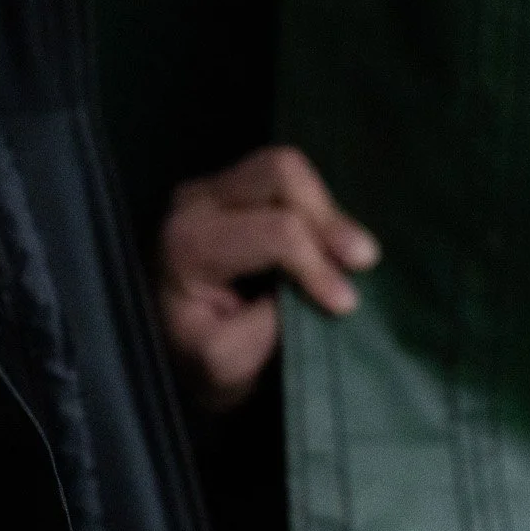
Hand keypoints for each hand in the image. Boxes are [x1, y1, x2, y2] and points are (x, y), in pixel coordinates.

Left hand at [158, 145, 379, 412]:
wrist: (167, 345)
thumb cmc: (193, 359)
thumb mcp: (224, 365)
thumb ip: (263, 330)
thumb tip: (307, 296)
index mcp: (190, 246)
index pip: (274, 233)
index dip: (318, 265)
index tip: (345, 304)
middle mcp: (196, 202)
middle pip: (279, 173)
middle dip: (329, 218)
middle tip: (362, 261)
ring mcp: (211, 186)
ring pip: (284, 165)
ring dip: (326, 209)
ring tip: (352, 253)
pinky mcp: (229, 185)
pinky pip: (282, 177)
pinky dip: (315, 205)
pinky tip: (329, 241)